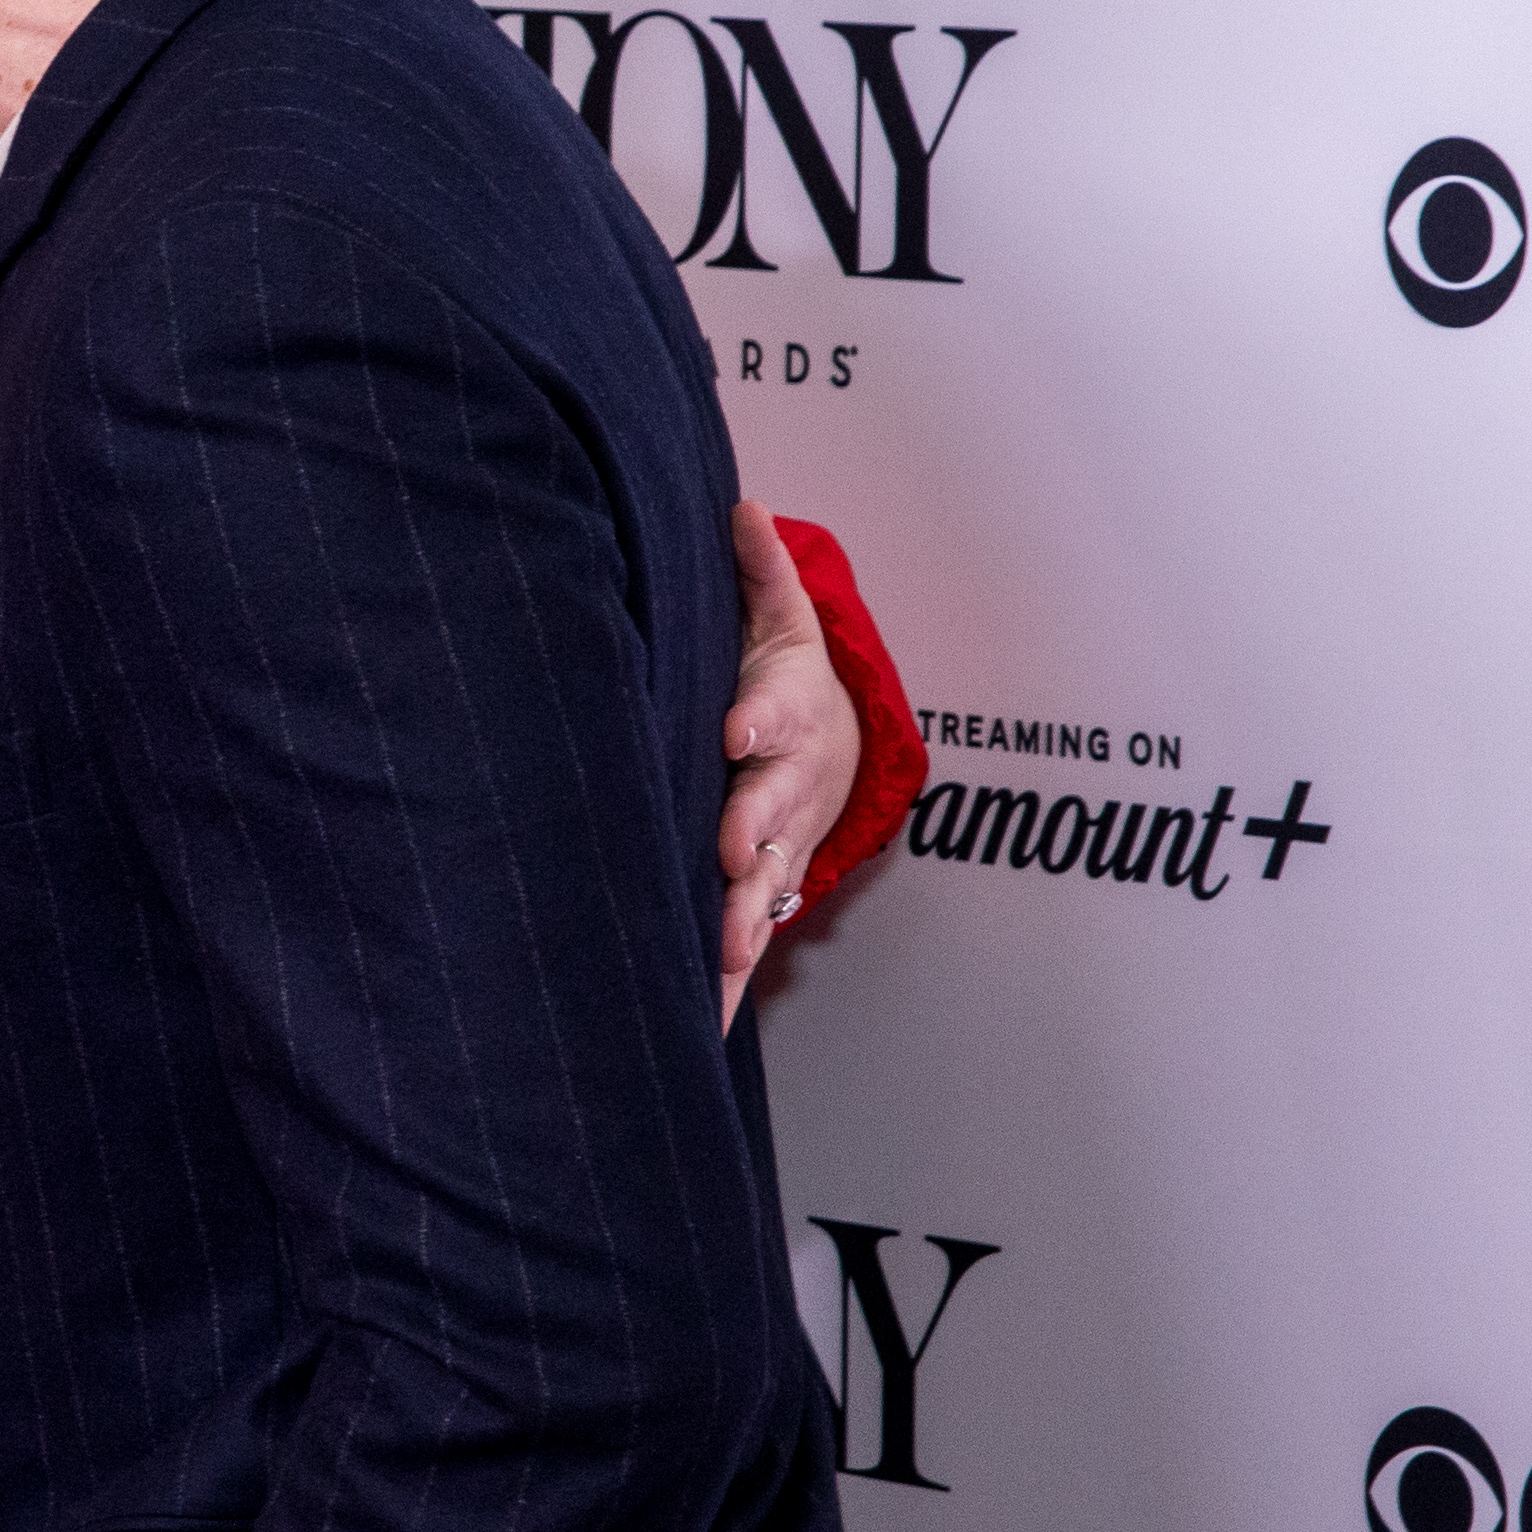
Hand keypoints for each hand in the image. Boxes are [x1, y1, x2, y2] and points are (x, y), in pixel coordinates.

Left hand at [716, 498, 860, 1026]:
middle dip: (756, 829)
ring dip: (745, 917)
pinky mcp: (760, 889)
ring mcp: (778, 843)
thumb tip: (743, 506)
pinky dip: (723, 985)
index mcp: (780, 714)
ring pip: (765, 884)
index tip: (735, 729)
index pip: (775, 709)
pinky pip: (740, 941)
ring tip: (724, 951)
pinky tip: (699, 1025)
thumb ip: (759, 572)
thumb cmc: (778, 678)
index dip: (758, 718)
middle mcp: (785, 786)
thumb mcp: (776, 619)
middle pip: (774, 806)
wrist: (833, 746)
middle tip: (735, 851)